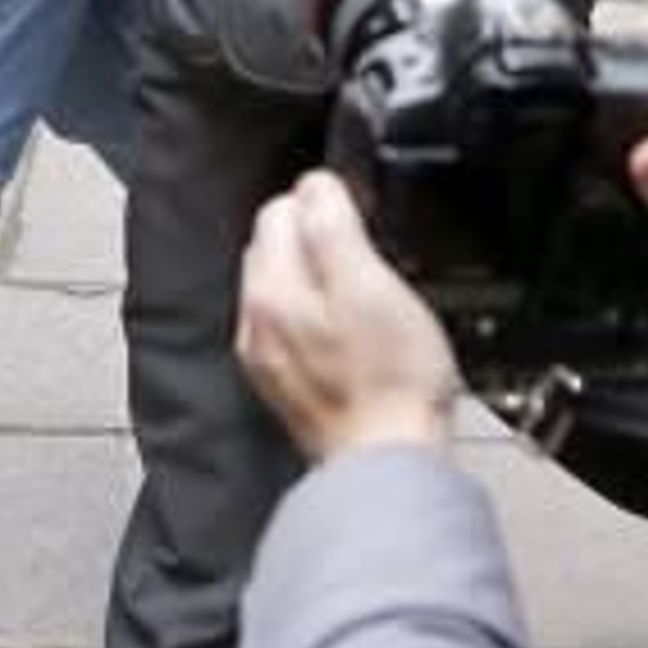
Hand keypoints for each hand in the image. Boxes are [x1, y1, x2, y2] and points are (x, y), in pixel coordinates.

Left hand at [238, 171, 459, 461]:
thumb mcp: (370, 282)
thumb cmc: (391, 381)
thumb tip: (314, 185)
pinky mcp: (288, 383)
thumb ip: (333, 225)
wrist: (390, 462)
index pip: (281, 208)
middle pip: (277, 243)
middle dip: (316, 234)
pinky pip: (294, 325)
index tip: (362, 217)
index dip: (327, 200)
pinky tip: (352, 331)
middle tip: (368, 254)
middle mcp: (257, 321)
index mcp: (271, 289)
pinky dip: (318, 314)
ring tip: (364, 293)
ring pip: (285, 284)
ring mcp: (269, 355)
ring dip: (317, 274)